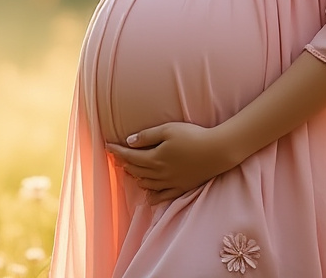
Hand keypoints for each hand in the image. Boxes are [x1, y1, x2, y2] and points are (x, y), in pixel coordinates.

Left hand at [105, 122, 238, 204]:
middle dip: (123, 163)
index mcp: (155, 158)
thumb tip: (129, 142)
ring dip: (135, 177)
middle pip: (136, 170)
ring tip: (129, 171)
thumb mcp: (168, 130)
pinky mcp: (182, 187)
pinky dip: (153, 196)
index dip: (117, 151)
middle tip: (115, 157)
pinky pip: (163, 196)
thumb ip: (147, 136)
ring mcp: (171, 182)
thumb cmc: (193, 136)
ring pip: (147, 184)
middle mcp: (160, 173)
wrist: (218, 151)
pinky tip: (148, 195)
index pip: (130, 156)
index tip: (107, 146)